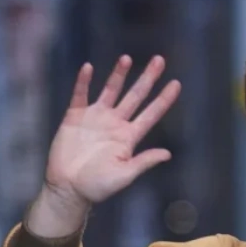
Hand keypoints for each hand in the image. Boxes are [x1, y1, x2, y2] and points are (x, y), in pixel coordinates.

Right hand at [45, 55, 180, 205]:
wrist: (68, 188)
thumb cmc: (97, 187)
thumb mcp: (125, 175)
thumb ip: (144, 162)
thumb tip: (168, 154)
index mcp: (129, 138)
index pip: (151, 114)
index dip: (164, 99)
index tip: (176, 84)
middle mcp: (115, 124)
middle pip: (135, 96)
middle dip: (147, 78)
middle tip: (160, 60)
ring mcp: (96, 119)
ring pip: (110, 91)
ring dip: (119, 75)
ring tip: (127, 58)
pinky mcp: (75, 117)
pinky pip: (80, 95)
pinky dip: (84, 82)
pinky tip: (89, 68)